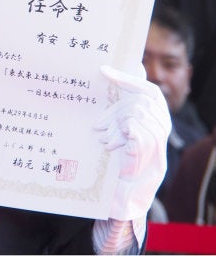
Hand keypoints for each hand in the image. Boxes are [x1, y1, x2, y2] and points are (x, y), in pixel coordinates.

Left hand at [94, 64, 170, 220]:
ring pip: (136, 116)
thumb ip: (119, 109)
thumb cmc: (120, 158)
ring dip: (115, 126)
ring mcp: (159, 142)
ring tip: (104, 138)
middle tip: (99, 126)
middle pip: (140, 102)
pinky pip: (136, 133)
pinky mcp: (150, 155)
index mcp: (157, 118)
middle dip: (116, 111)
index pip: (148, 90)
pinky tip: (110, 144)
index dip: (127, 79)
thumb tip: (106, 75)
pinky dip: (121, 136)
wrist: (124, 193)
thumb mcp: (119, 129)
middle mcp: (162, 128)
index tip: (103, 70)